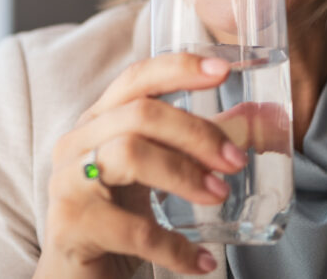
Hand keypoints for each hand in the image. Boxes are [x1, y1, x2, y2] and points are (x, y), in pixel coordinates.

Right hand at [33, 53, 248, 278]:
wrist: (75, 277)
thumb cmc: (117, 218)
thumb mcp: (154, 174)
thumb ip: (195, 145)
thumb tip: (257, 117)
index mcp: (98, 122)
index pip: (135, 79)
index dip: (177, 68)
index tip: (223, 70)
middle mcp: (77, 144)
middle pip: (139, 114)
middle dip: (196, 132)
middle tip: (234, 160)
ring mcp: (68, 183)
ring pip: (129, 154)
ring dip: (183, 173)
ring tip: (218, 196)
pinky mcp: (71, 227)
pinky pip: (133, 230)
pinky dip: (175, 247)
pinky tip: (201, 261)